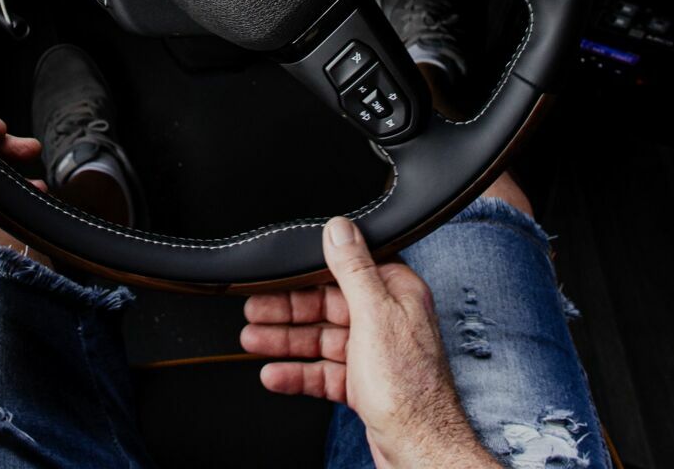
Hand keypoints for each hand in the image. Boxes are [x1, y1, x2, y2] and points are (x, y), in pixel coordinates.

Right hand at [241, 216, 499, 468]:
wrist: (420, 451)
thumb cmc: (409, 389)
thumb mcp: (374, 315)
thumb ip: (354, 269)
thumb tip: (339, 228)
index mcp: (397, 295)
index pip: (345, 272)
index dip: (308, 274)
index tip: (277, 274)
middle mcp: (387, 322)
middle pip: (327, 307)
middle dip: (287, 311)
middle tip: (252, 311)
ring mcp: (374, 356)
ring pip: (321, 341)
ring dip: (285, 341)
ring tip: (252, 340)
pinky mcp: (364, 387)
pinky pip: (323, 373)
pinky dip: (297, 374)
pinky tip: (274, 374)